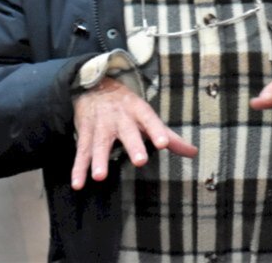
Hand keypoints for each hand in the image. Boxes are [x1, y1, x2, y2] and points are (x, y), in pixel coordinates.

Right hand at [70, 76, 197, 189]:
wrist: (95, 87)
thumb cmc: (128, 108)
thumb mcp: (149, 117)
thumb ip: (170, 137)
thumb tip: (194, 152)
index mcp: (139, 111)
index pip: (151, 120)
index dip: (157, 131)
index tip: (163, 144)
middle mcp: (121, 117)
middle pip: (128, 132)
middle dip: (134, 146)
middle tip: (140, 161)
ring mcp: (101, 125)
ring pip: (100, 143)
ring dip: (99, 160)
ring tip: (100, 177)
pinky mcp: (86, 133)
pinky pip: (81, 152)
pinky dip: (78, 168)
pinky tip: (78, 183)